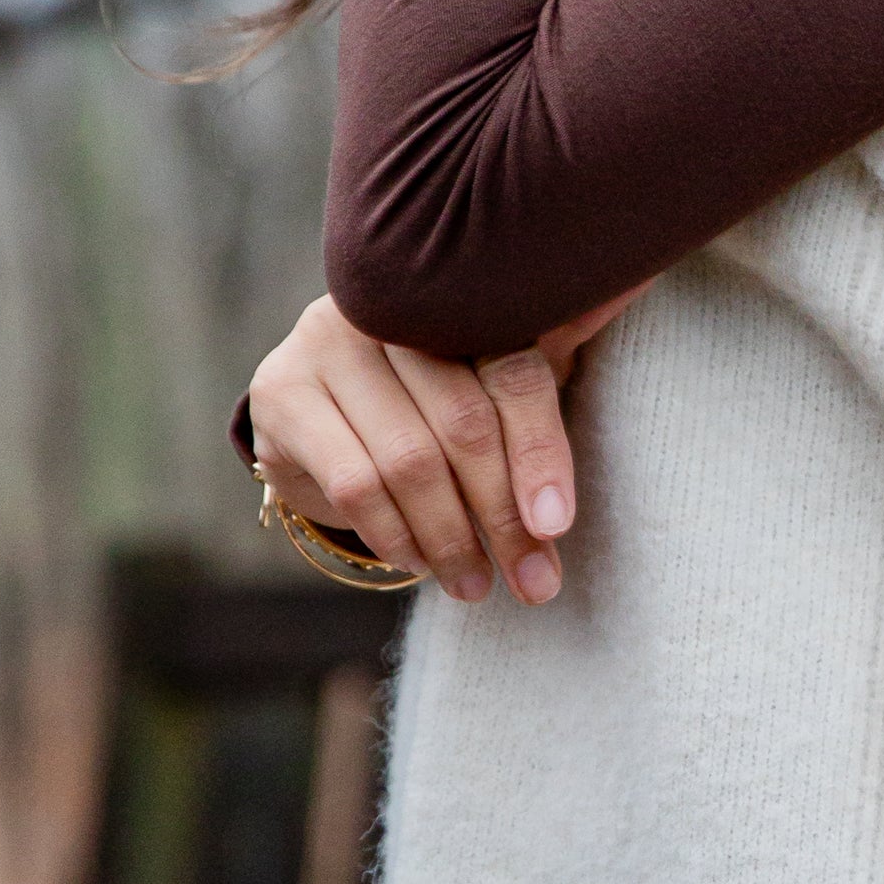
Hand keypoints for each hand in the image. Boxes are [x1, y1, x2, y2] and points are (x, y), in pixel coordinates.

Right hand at [246, 288, 646, 606]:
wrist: (324, 409)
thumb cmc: (433, 393)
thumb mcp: (491, 381)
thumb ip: (543, 379)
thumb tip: (601, 365)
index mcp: (458, 298)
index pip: (513, 376)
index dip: (541, 455)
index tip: (557, 528)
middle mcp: (390, 309)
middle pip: (463, 423)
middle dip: (503, 516)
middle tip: (532, 580)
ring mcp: (328, 343)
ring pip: (409, 460)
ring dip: (450, 538)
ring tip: (475, 585)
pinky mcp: (283, 392)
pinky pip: (354, 482)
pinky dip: (395, 534)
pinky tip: (419, 561)